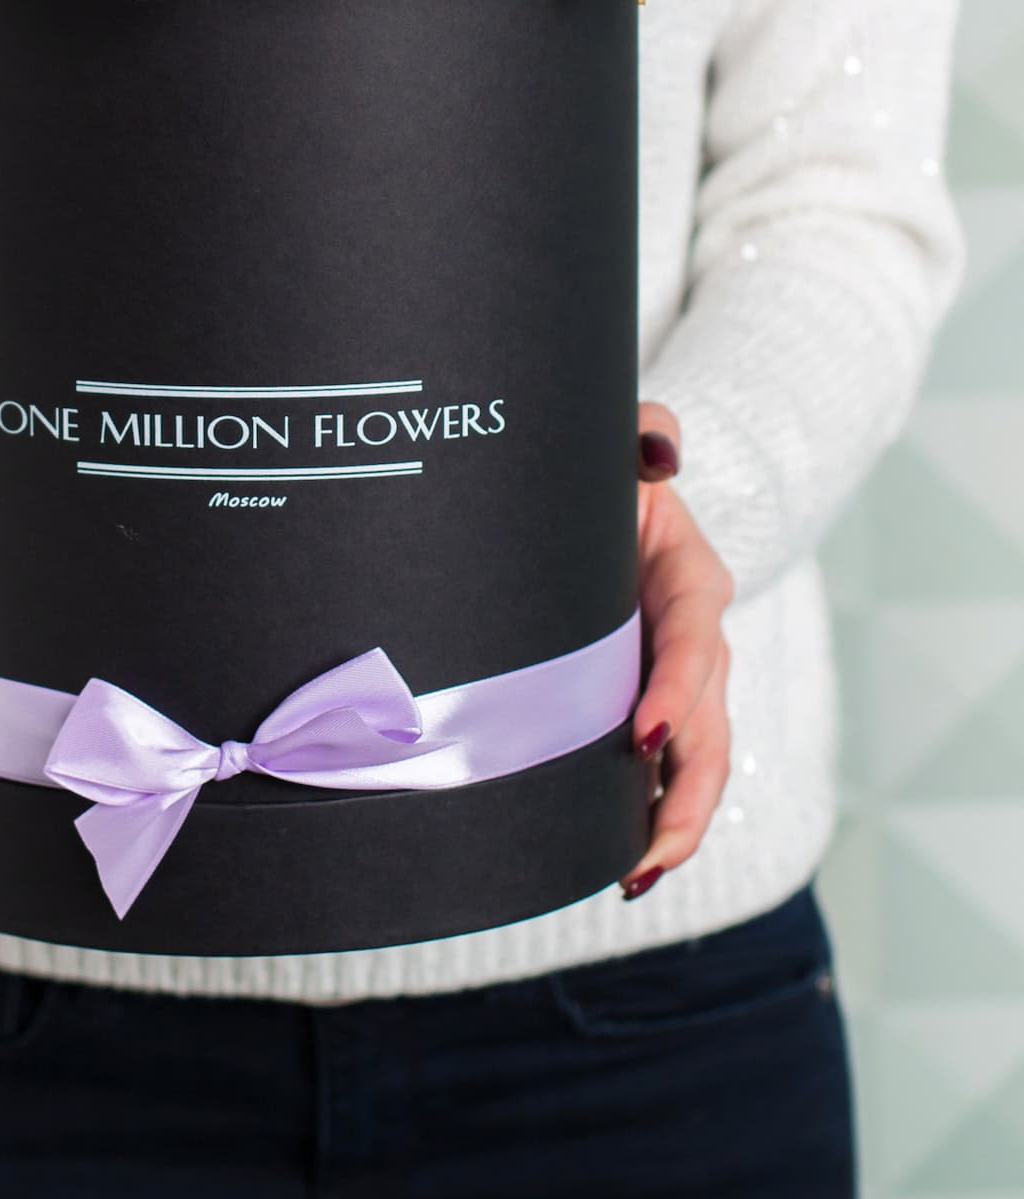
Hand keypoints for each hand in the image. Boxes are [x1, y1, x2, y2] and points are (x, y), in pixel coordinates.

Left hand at [621, 401, 734, 898]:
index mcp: (691, 580)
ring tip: (636, 878)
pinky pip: (661, 772)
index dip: (674, 692)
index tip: (641, 736)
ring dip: (674, 825)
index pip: (693, 643)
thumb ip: (648, 432)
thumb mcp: (624, 445)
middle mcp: (696, 641)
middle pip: (709, 730)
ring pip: (695, 766)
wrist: (601, 507)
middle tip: (648, 851)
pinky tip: (619, 867)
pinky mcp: (649, 707)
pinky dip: (648, 820)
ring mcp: (677, 683)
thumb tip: (660, 451)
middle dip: (686, 796)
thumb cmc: (606, 478)